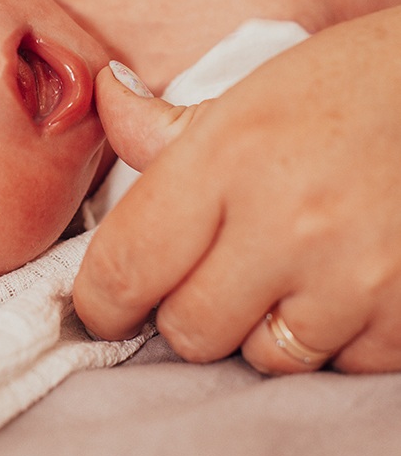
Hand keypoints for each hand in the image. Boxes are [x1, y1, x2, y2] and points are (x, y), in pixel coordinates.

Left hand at [74, 7, 400, 373]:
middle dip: (181, 312)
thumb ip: (157, 125)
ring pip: (260, 359)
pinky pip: (332, 365)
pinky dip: (324, 337)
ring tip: (279, 273)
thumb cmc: (340, 91)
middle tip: (206, 275)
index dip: (100, 301)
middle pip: (187, 330)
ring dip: (255, 329)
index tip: (106, 304)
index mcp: (226, 158)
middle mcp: (286, 223)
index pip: (126, 267)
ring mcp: (354, 277)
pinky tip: (335, 284)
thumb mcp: (241, 98)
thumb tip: (104, 95)